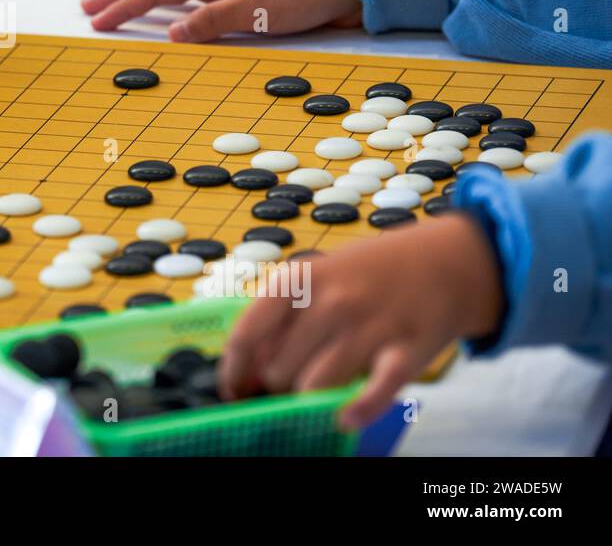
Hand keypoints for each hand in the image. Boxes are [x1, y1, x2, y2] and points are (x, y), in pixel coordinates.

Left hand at [218, 214, 503, 430]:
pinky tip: (345, 417)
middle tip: (289, 382)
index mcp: (299, 280)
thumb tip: (248, 366)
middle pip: (279, 369)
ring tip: (318, 389)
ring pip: (315, 386)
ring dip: (309, 399)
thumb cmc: (369, 273)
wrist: (445, 262)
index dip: (234, 370)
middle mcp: (330, 302)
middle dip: (277, 385)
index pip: (247, 334)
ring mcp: (369, 327)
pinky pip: (373, 393)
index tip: (233, 391)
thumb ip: (282, 316)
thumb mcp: (317, 277)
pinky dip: (356, 411)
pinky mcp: (406, 352)